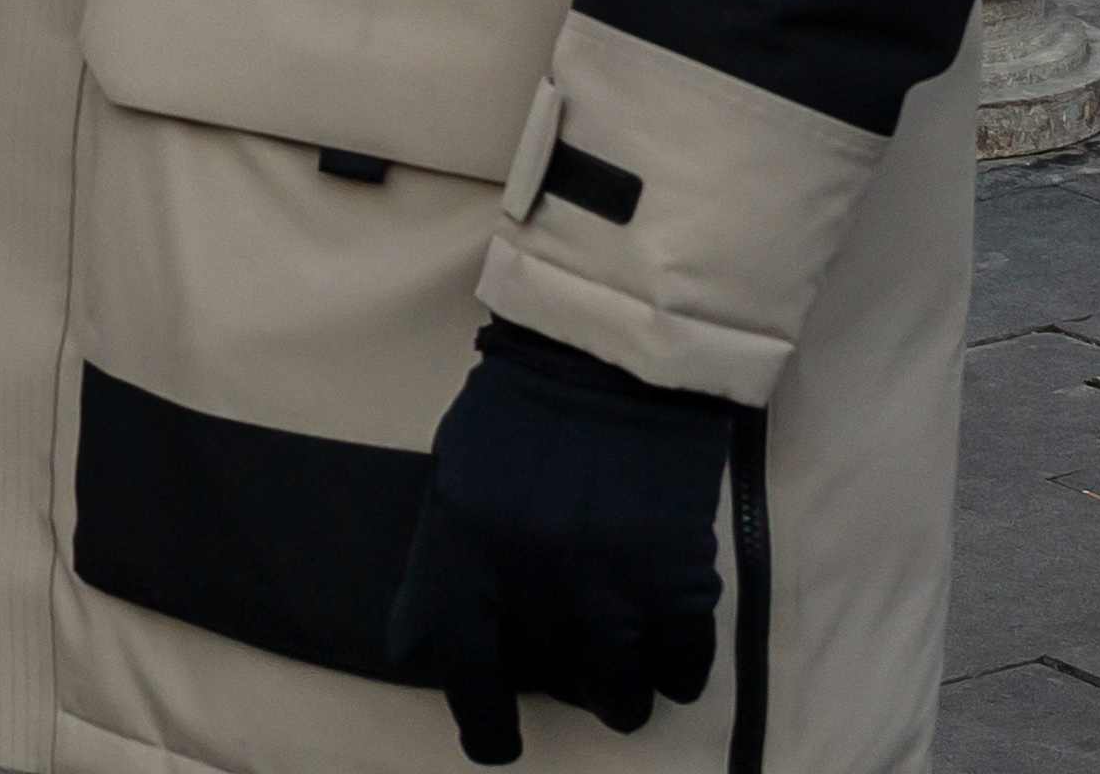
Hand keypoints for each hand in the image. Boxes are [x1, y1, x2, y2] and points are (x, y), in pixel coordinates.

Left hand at [386, 322, 735, 765]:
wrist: (611, 363)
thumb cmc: (517, 418)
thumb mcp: (453, 488)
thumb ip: (441, 571)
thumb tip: (416, 647)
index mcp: (469, 560)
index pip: (466, 677)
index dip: (482, 724)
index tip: (496, 739)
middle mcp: (538, 591)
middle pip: (557, 690)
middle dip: (563, 683)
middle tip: (569, 652)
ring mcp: (615, 593)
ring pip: (622, 696)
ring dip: (619, 689)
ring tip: (619, 660)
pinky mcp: (681, 585)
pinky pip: (682, 669)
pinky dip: (673, 668)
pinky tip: (664, 643)